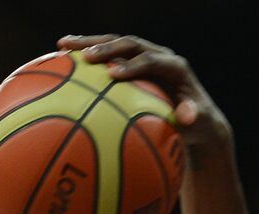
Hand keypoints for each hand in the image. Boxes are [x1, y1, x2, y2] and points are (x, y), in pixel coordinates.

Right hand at [57, 34, 230, 152]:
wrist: (195, 115)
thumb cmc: (195, 124)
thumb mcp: (199, 123)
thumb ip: (192, 117)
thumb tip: (187, 117)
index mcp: (174, 67)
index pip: (151, 61)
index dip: (133, 65)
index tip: (114, 75)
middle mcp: (158, 55)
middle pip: (129, 44)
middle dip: (106, 49)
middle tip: (86, 58)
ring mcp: (143, 56)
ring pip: (114, 44)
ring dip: (89, 44)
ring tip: (64, 46)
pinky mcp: (131, 63)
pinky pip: (106, 56)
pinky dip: (85, 56)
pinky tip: (60, 59)